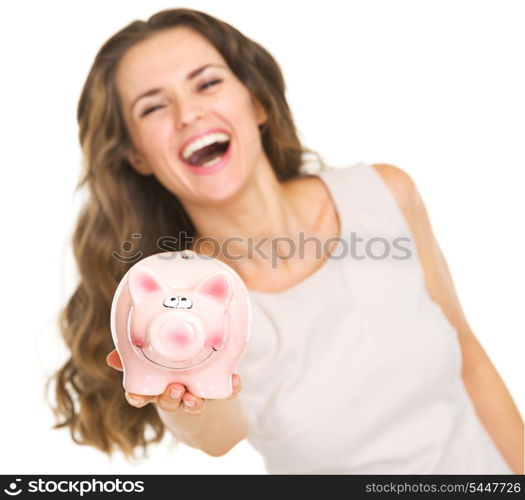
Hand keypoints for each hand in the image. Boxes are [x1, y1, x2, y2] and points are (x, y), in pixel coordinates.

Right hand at [105, 349, 241, 414]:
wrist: (200, 391)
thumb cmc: (170, 371)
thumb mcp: (151, 365)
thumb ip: (134, 359)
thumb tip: (111, 357)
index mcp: (158, 387)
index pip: (144, 396)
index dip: (139, 398)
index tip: (136, 398)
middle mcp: (176, 395)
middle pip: (170, 402)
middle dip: (171, 398)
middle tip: (175, 389)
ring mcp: (197, 395)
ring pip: (194, 402)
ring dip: (194, 401)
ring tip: (195, 396)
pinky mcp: (217, 391)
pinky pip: (226, 391)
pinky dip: (231, 387)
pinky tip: (236, 380)